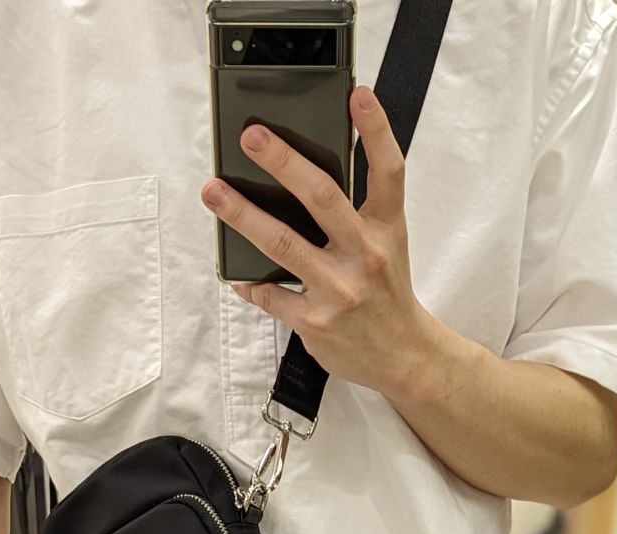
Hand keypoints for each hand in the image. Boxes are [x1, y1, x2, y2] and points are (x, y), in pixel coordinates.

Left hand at [201, 86, 428, 394]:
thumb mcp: (387, 244)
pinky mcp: (315, 321)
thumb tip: (305, 177)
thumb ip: (357, 211)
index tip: (357, 95)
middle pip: (322, 196)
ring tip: (214, 192)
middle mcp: (364, 254)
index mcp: (386, 228)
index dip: (376, 130)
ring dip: (242, 215)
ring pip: (282, 243)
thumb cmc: (387, 293)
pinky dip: (250, 283)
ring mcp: (338, 289)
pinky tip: (235, 273)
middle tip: (251, 137)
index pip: (387, 170)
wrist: (401, 355)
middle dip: (283, 162)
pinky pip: (270, 295)